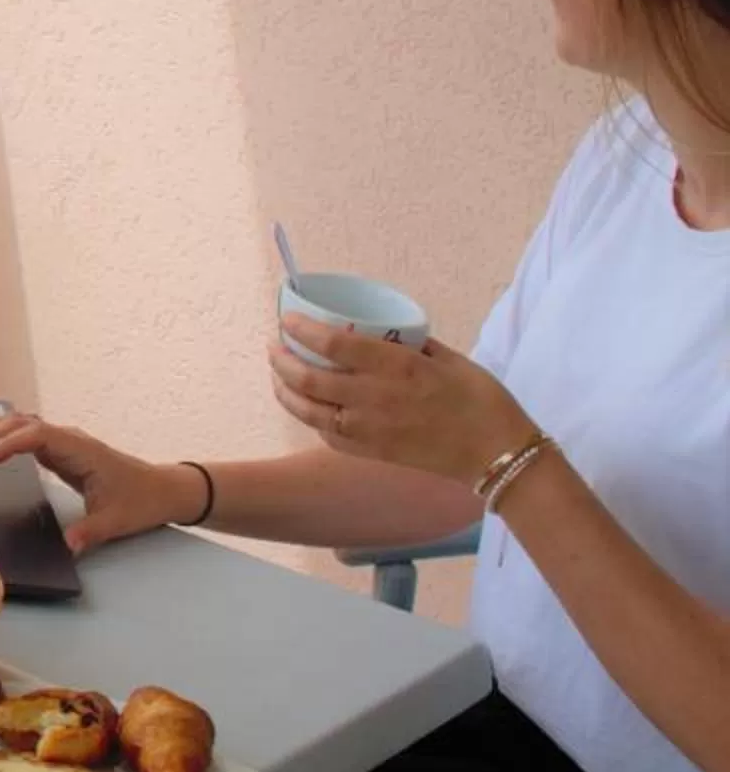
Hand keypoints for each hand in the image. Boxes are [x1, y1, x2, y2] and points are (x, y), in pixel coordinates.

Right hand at [0, 412, 204, 554]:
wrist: (162, 489)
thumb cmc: (141, 500)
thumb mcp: (117, 521)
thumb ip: (91, 532)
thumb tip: (69, 545)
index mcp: (80, 449)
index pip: (36, 436)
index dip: (7, 444)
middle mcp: (67, 438)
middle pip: (19, 425)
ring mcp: (61, 441)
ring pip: (17, 425)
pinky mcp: (57, 449)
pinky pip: (21, 436)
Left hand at [268, 318, 534, 485]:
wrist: (496, 453)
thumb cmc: (480, 398)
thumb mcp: (448, 358)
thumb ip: (411, 344)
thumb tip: (382, 332)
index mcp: (396, 367)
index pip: (333, 344)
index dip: (303, 329)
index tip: (288, 319)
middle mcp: (374, 397)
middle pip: (308, 378)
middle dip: (282, 359)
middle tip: (275, 345)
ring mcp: (368, 429)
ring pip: (308, 410)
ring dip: (284, 390)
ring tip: (278, 375)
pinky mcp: (370, 452)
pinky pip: (327, 434)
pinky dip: (309, 418)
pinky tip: (307, 406)